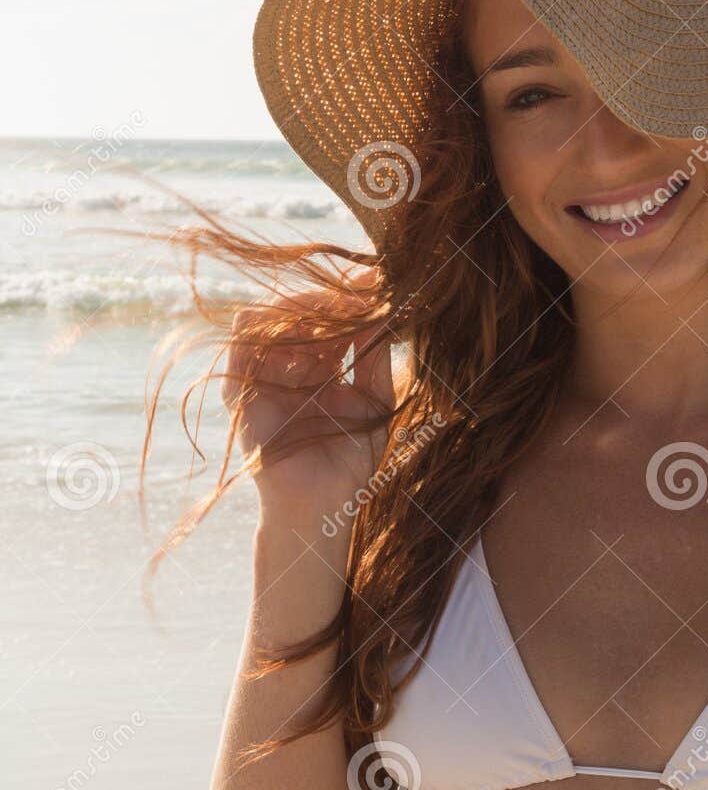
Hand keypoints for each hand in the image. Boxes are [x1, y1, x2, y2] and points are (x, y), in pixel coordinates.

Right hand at [224, 270, 397, 517]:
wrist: (322, 507)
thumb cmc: (349, 464)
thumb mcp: (375, 404)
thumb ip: (373, 359)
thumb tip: (384, 312)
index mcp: (321, 370)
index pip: (330, 322)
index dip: (351, 300)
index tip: (378, 282)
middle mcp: (290, 369)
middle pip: (300, 314)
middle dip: (330, 298)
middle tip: (361, 293)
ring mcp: (265, 378)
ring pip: (269, 319)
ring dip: (301, 308)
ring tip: (335, 310)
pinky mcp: (242, 392)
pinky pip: (242, 344)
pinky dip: (267, 326)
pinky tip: (301, 328)